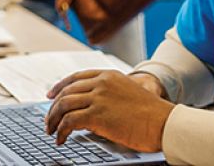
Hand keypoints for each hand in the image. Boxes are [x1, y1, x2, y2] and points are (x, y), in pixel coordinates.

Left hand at [45, 70, 174, 151]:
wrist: (164, 122)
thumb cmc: (151, 114)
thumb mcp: (128, 93)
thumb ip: (109, 95)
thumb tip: (89, 109)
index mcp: (109, 75)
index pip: (76, 77)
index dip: (60, 86)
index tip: (50, 95)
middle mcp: (101, 83)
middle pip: (67, 91)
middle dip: (53, 107)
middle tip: (49, 121)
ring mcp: (98, 97)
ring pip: (64, 105)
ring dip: (54, 119)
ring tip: (52, 132)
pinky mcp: (97, 114)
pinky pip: (69, 121)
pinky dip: (61, 131)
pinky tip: (62, 139)